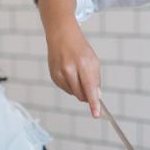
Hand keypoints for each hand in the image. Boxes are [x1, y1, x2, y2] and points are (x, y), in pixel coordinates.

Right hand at [38, 0, 101, 117]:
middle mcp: (69, 69)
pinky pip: (65, 89)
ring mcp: (59, 73)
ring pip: (73, 93)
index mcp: (83, 63)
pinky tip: (70, 75)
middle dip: (87, 96)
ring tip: (79, 75)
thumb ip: (95, 79)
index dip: (93, 103)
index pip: (90, 88)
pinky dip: (71, 86)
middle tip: (91, 89)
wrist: (61, 36)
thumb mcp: (93, 60)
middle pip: (81, 94)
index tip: (96, 114)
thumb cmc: (80, 48)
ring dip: (79, 90)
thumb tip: (96, 97)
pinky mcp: (53, 76)